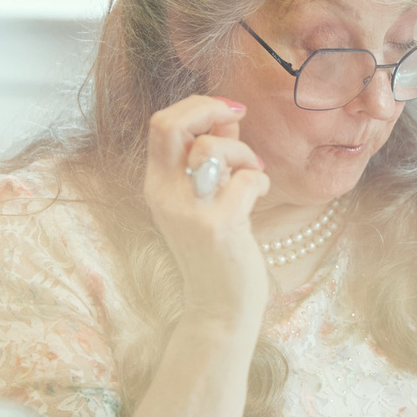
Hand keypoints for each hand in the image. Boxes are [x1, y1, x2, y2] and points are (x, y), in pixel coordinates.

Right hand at [141, 95, 269, 326]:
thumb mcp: (206, 199)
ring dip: (242, 150)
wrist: (219, 309)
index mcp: (157, 185)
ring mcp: (188, 211)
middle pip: (168, 124)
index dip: (196, 106)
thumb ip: (213, 156)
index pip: (160, 123)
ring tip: (252, 173)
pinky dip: (259, 179)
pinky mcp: (217, 226)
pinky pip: (245, 178)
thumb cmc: (218, 252)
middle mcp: (163, 195)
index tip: (229, 111)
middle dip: (208, 108)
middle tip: (237, 117)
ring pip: (211, 147)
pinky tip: (258, 197)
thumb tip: (225, 115)